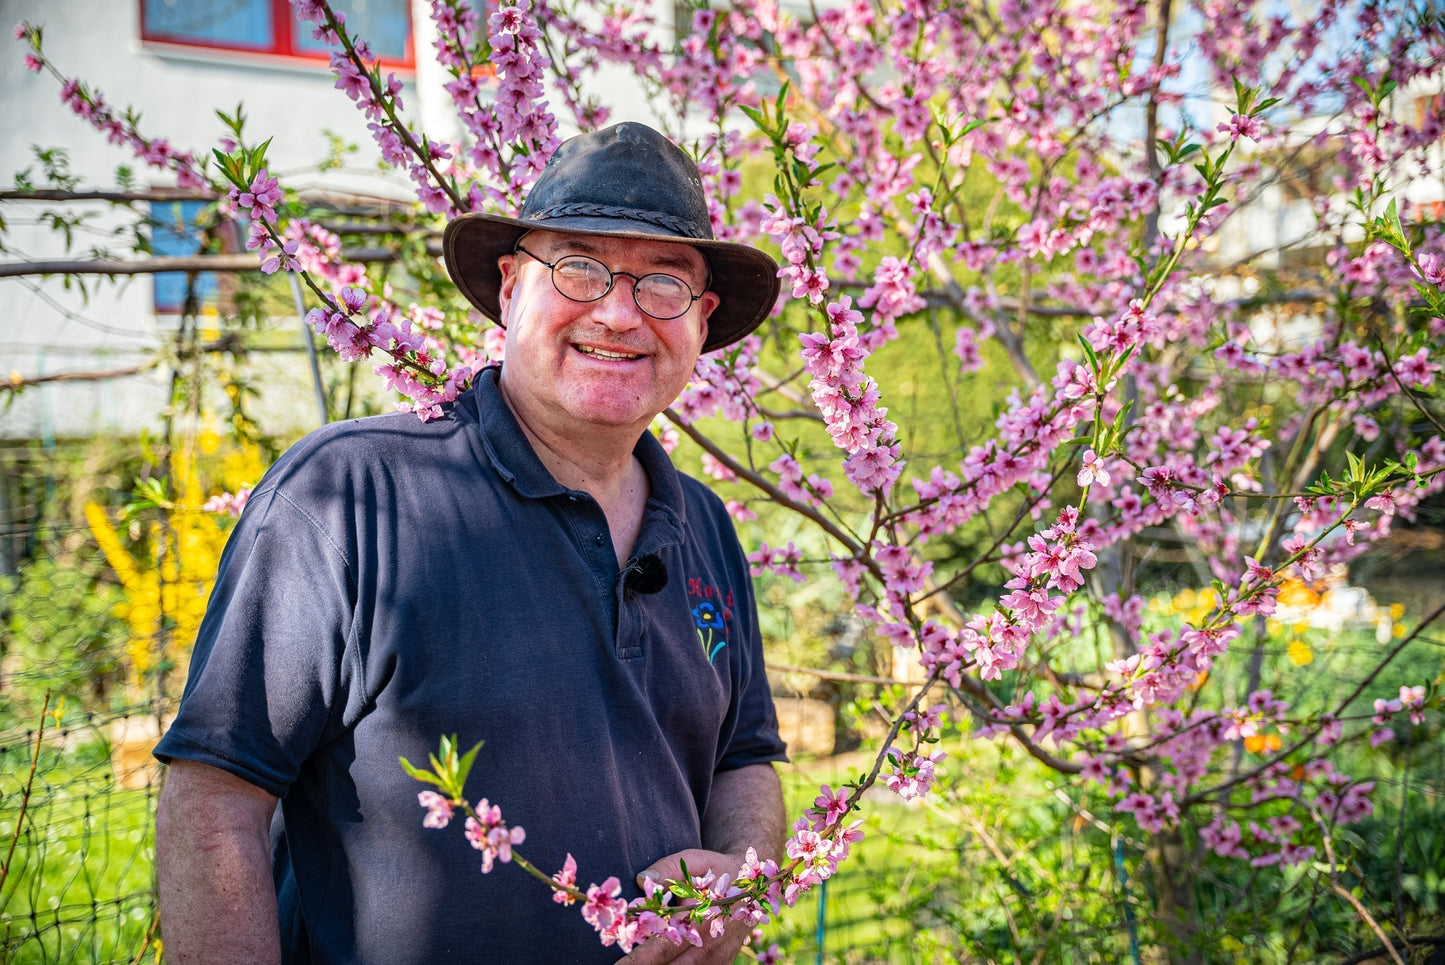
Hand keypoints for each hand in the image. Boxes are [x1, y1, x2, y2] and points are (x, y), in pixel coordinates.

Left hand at [618, 849, 750, 964]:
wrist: (753, 884)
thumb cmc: (716, 870)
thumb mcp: (695, 861)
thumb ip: (667, 868)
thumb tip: (640, 879)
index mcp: (705, 921)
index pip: (664, 949)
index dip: (639, 961)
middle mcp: (713, 947)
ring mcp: (719, 961)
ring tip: (632, 964)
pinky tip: (658, 963)